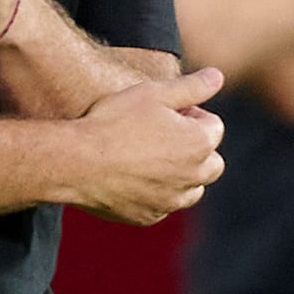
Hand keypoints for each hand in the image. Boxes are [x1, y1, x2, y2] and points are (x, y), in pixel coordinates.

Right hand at [68, 67, 226, 223]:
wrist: (76, 162)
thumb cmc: (114, 122)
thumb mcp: (153, 93)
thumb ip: (192, 87)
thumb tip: (218, 77)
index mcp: (200, 143)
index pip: (214, 126)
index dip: (190, 114)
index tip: (164, 112)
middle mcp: (193, 177)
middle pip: (212, 162)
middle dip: (195, 148)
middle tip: (161, 135)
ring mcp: (171, 201)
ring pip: (192, 189)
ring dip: (182, 175)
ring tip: (150, 158)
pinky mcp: (150, 217)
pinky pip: (164, 206)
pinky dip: (158, 194)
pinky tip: (133, 178)